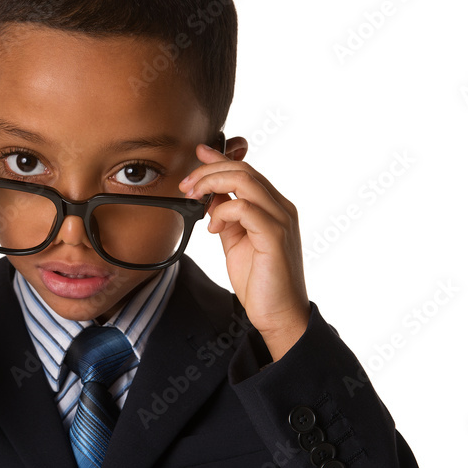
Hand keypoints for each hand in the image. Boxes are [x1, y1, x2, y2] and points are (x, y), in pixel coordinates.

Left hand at [178, 141, 309, 360]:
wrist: (279, 314)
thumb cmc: (260, 281)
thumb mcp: (235, 240)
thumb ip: (225, 216)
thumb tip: (209, 195)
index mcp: (273, 207)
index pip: (246, 170)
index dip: (220, 157)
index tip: (199, 153)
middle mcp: (281, 208)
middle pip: (243, 169)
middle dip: (207, 172)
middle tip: (186, 186)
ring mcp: (281, 220)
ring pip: (244, 180)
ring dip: (211, 184)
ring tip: (194, 199)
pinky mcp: (275, 236)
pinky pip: (245, 207)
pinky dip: (222, 212)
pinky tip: (214, 228)